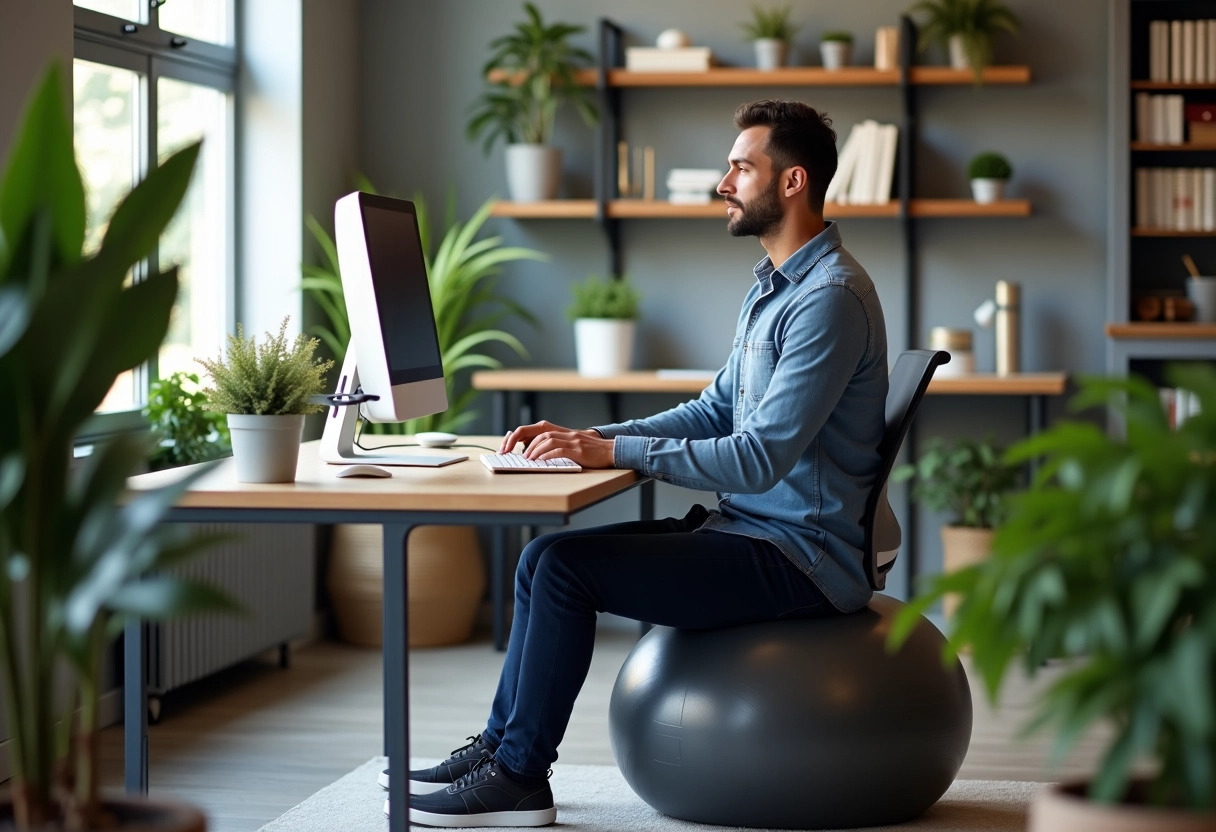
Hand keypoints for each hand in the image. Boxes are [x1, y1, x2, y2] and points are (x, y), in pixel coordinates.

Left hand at [501, 420, 615, 467]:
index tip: (505, 447)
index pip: (533, 429)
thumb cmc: (589, 451)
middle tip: (510, 453)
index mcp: (560, 431)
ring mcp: (572, 440)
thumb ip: (553, 445)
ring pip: (547, 440)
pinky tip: (540, 460)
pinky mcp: (578, 450)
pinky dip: (548, 455)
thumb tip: (531, 451)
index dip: (517, 436)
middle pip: (538, 432)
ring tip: (527, 459)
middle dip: (520, 442)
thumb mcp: (569, 445)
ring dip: (534, 449)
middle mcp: (565, 433)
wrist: (610, 451)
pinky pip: (559, 450)